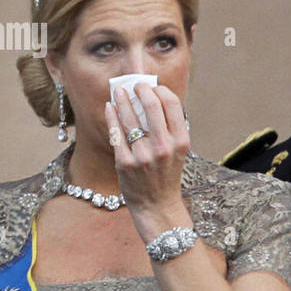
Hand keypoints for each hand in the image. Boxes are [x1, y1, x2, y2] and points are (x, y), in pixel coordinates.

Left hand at [105, 83, 191, 237]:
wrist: (157, 206)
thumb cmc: (167, 176)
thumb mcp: (178, 152)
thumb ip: (171, 129)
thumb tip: (155, 99)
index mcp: (181, 141)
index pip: (171, 104)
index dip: (159, 91)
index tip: (151, 87)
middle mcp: (164, 147)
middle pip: (151, 105)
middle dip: (140, 90)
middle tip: (133, 85)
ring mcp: (143, 155)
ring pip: (130, 117)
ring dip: (122, 99)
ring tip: (118, 91)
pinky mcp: (125, 163)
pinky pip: (116, 133)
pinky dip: (112, 116)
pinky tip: (109, 108)